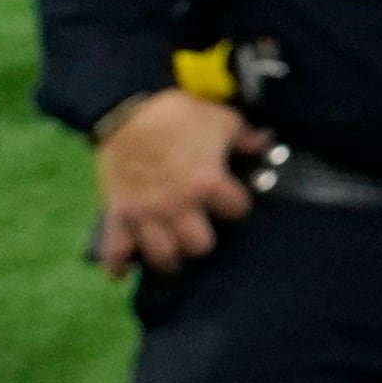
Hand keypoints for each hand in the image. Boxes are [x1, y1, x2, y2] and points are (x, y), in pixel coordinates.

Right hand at [93, 88, 258, 275]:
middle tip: (200, 232)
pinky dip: (118, 264)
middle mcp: (178, 206)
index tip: (232, 200)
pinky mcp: (117, 215)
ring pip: (162, 257)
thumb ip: (246, 138)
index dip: (238, 204)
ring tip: (172, 255)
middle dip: (203, 241)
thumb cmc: (179, 114)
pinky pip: (115, 252)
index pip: (237, 210)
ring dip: (169, 259)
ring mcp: (146, 214)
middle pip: (200, 245)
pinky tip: (124, 270)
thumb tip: (266, 145)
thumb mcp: (222, 120)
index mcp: (208, 183)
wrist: (128, 112)